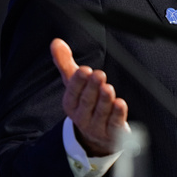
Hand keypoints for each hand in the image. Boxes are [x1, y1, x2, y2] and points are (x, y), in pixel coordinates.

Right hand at [50, 38, 127, 156]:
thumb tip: (56, 42)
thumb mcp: (74, 82)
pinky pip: (114, 125)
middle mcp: (81, 117)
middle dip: (92, 88)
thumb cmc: (85, 101)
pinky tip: (120, 105)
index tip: (84, 70)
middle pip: (86, 102)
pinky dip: (117, 115)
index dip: (78, 82)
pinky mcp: (112, 134)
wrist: (97, 134)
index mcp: (70, 104)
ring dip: (104, 100)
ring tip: (108, 89)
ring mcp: (96, 127)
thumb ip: (65, 62)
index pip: (72, 92)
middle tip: (99, 75)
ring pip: (101, 113)